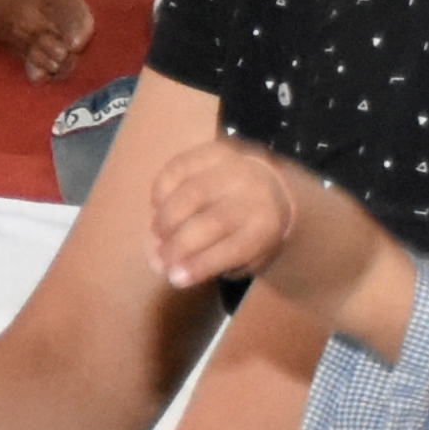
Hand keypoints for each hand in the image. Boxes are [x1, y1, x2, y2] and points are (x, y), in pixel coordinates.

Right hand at [143, 134, 320, 292]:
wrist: (272, 185)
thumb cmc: (253, 230)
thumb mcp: (247, 256)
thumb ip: (210, 264)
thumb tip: (167, 270)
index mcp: (266, 225)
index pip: (232, 248)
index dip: (199, 265)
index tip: (174, 279)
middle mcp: (253, 193)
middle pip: (209, 222)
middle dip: (177, 246)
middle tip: (159, 260)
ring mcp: (232, 167)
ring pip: (189, 195)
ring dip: (164, 221)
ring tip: (156, 236)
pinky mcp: (211, 150)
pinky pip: (176, 169)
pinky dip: (160, 192)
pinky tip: (158, 208)